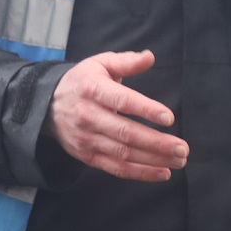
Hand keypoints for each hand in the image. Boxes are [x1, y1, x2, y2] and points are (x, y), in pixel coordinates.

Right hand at [42, 50, 186, 181]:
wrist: (47, 106)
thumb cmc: (82, 82)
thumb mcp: (100, 64)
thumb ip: (126, 61)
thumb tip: (150, 57)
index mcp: (92, 89)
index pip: (122, 101)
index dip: (146, 109)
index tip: (169, 118)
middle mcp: (88, 116)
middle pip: (126, 133)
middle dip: (157, 143)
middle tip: (182, 148)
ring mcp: (87, 139)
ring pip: (124, 153)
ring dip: (154, 159)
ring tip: (179, 160)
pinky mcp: (88, 156)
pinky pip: (116, 169)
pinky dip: (141, 173)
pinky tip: (162, 172)